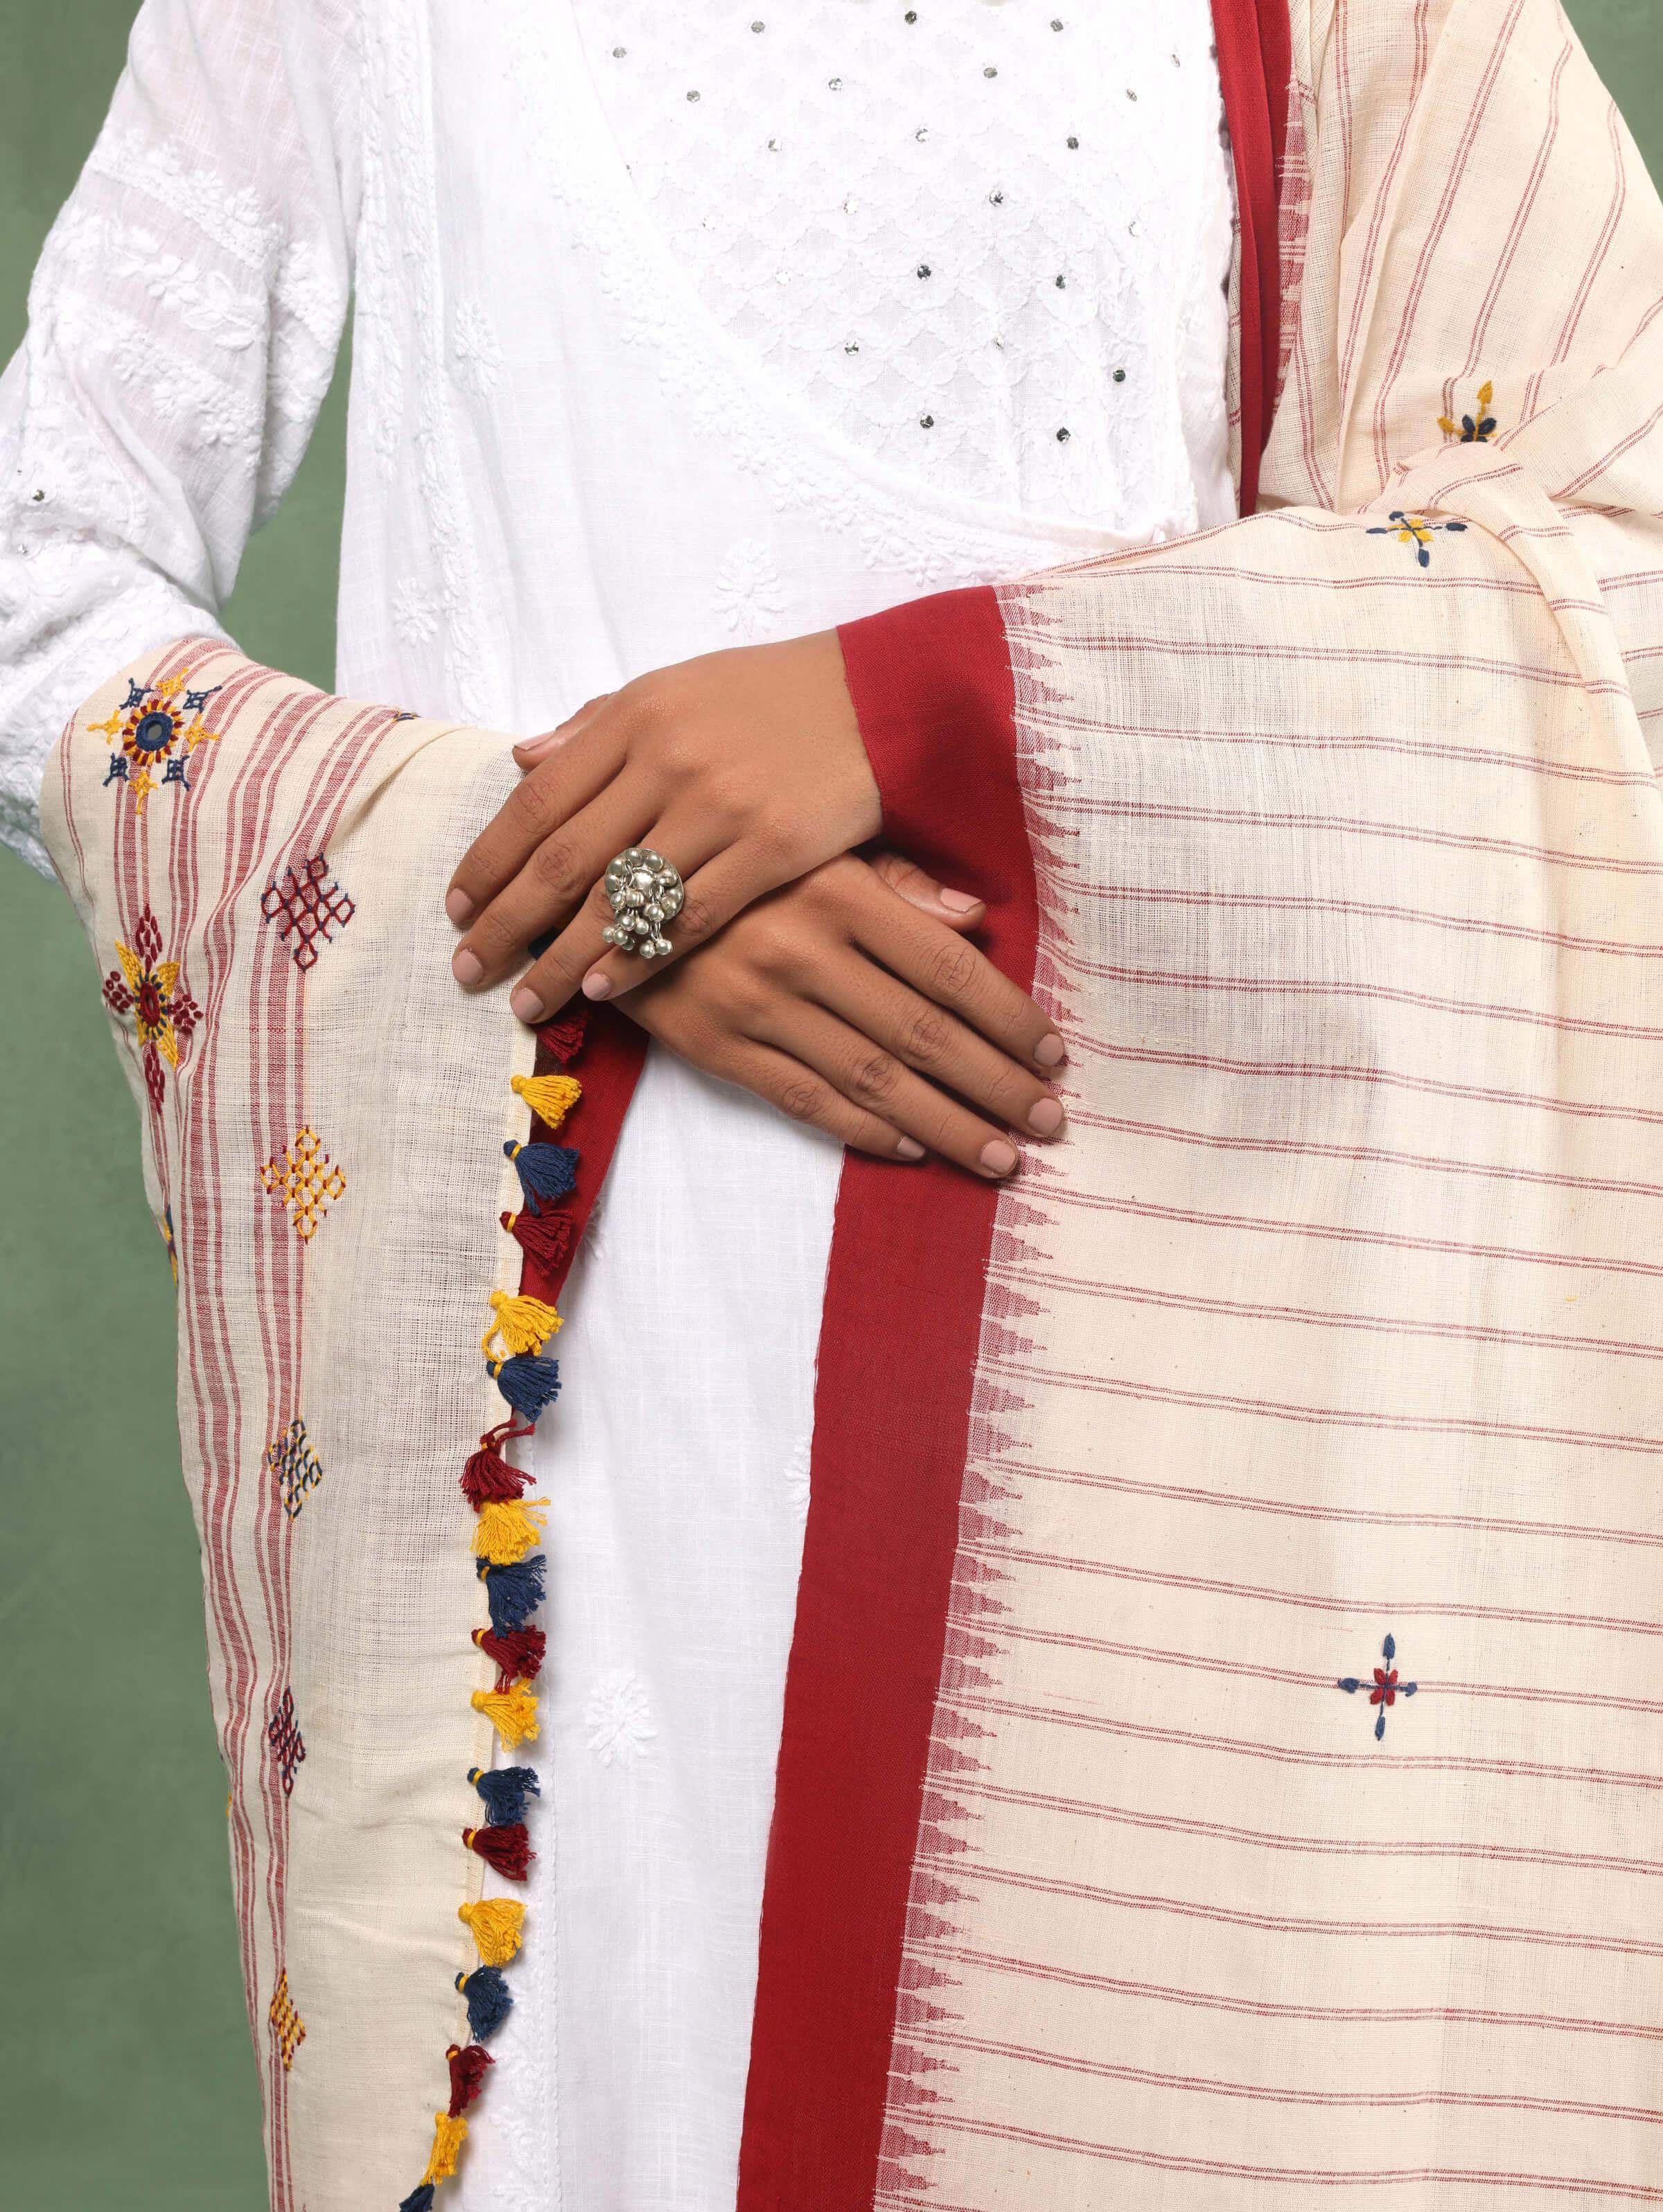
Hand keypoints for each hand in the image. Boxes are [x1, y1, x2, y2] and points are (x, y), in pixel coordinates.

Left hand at [445, 634, 879, 1022]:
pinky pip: (691, 918)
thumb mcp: (675, 686)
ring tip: (529, 1000)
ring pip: (621, 900)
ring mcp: (720, 807)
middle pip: (563, 859)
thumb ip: (596, 723)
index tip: (457, 908)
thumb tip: (520, 758)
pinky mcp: (772, 849)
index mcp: (635, 717)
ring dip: (564, 958)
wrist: (879, 699)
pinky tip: (605, 989)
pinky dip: (641, 958)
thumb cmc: (771, 697)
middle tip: (468, 970)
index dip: (489, 860)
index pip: (537, 800)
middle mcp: (668, 760)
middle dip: (507, 923)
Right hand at [613, 849, 1065, 1177]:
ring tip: (1002, 1156)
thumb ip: (896, 879)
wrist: (595, 882)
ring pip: (874, 1081)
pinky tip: (914, 1147)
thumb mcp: (810, 841)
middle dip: (996, 1086)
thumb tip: (977, 918)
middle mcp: (802, 948)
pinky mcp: (718, 1046)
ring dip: (947, 1125)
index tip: (1055, 1057)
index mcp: (837, 887)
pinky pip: (807, 1100)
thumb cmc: (727, 855)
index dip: (1009, 1019)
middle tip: (1050, 1124)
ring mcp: (757, 1003)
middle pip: (924, 1034)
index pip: (948, 968)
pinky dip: (866, 1130)